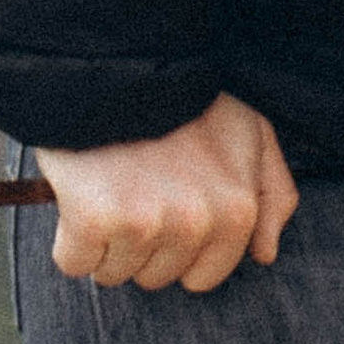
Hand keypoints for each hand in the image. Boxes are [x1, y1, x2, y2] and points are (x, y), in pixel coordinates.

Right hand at [37, 91, 299, 293]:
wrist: (119, 66)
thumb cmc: (187, 101)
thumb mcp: (252, 133)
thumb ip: (273, 193)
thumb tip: (265, 255)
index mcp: (238, 210)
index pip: (204, 276)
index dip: (181, 248)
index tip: (168, 208)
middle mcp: (196, 223)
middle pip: (156, 277)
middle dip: (144, 243)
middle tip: (137, 189)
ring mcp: (146, 224)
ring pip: (114, 273)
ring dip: (107, 241)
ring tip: (112, 187)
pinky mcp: (94, 222)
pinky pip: (74, 263)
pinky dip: (70, 238)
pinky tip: (81, 197)